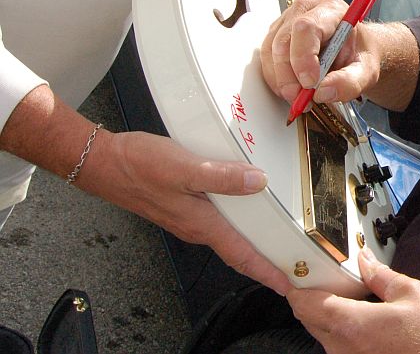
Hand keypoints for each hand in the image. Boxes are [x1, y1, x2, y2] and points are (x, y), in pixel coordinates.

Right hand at [80, 129, 293, 295]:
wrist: (103, 163)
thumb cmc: (138, 166)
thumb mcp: (185, 167)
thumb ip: (222, 176)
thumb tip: (257, 182)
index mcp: (202, 223)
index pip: (241, 255)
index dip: (266, 271)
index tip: (288, 283)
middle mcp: (196, 226)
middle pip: (237, 249)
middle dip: (264, 260)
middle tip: (290, 262)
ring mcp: (188, 218)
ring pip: (227, 234)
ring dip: (251, 240)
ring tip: (275, 237)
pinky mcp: (182, 206)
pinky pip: (217, 219)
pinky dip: (235, 220)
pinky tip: (245, 205)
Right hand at [260, 0, 381, 104]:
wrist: (356, 50)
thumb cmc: (359, 54)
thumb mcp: (366, 71)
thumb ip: (350, 82)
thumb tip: (323, 92)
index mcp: (331, 10)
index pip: (306, 28)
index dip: (303, 57)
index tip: (310, 82)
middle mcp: (305, 10)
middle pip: (283, 41)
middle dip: (289, 76)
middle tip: (301, 98)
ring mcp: (287, 21)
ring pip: (270, 51)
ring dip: (280, 80)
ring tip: (300, 96)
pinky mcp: (277, 34)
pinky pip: (267, 58)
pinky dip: (276, 78)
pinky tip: (292, 87)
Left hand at [287, 248, 419, 353]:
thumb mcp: (411, 294)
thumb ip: (381, 275)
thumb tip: (366, 261)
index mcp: (353, 325)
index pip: (306, 304)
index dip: (297, 286)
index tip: (295, 274)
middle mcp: (343, 348)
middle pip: (309, 318)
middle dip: (312, 297)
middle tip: (325, 279)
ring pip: (321, 332)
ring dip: (326, 314)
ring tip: (349, 299)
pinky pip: (335, 345)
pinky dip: (339, 329)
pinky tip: (360, 319)